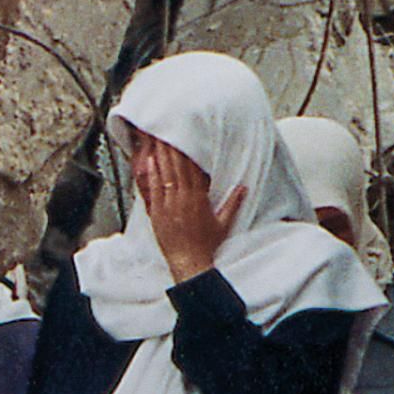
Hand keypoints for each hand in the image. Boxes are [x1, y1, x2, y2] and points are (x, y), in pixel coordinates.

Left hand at [136, 138, 244, 282]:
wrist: (190, 263)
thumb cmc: (207, 245)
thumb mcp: (224, 224)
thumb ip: (233, 203)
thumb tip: (244, 187)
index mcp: (198, 199)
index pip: (192, 170)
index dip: (187, 152)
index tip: (184, 138)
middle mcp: (182, 199)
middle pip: (176, 167)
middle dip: (172, 148)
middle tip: (167, 131)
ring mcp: (168, 205)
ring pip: (164, 174)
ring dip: (161, 155)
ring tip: (157, 139)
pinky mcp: (157, 213)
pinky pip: (154, 189)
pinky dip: (152, 174)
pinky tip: (150, 161)